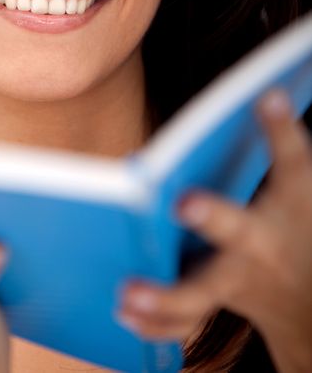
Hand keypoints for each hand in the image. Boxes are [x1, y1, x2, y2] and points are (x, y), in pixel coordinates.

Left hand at [115, 88, 311, 372]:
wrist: (308, 298)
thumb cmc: (296, 222)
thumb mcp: (299, 185)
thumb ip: (279, 142)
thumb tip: (264, 93)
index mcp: (289, 205)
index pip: (293, 161)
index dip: (281, 129)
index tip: (266, 96)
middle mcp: (260, 244)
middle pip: (237, 231)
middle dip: (214, 215)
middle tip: (183, 201)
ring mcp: (236, 281)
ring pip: (202, 294)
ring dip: (166, 298)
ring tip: (127, 292)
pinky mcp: (212, 303)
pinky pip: (182, 322)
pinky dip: (153, 322)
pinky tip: (123, 311)